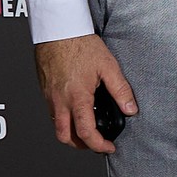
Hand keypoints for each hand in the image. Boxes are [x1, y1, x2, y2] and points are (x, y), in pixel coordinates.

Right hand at [34, 34, 136, 154]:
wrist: (58, 30)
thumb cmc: (80, 44)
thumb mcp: (108, 66)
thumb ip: (121, 90)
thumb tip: (131, 109)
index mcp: (77, 97)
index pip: (86, 132)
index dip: (98, 145)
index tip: (109, 147)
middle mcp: (60, 100)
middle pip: (65, 136)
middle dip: (81, 145)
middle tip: (96, 143)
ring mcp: (49, 96)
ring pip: (56, 126)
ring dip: (71, 133)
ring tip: (87, 128)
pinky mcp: (45, 90)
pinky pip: (52, 113)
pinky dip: (64, 119)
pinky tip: (76, 110)